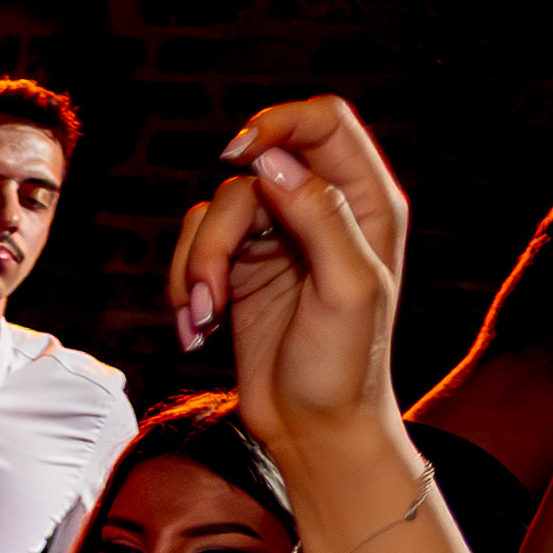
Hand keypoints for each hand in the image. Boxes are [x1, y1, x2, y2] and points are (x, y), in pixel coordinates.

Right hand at [175, 97, 413, 462]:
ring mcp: (277, 238)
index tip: (237, 156)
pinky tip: (198, 327)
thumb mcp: (347, 289)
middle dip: (220, 233)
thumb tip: (272, 164)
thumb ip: (319, 215)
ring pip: (214, 212)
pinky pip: (194, 248)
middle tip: (214, 290)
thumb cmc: (345, 366)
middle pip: (251, 172)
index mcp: (366, 203)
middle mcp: (320, 210)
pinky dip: (186, 286)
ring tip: (205, 320)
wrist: (311, 429)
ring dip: (196, 267)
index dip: (278, 123)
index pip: (323, 123)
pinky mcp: (240, 269)